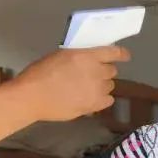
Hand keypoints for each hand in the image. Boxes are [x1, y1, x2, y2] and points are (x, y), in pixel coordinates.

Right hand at [10, 47, 128, 121]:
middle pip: (111, 71)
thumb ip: (79, 57)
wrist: (32, 96)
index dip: (121, 54)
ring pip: (109, 86)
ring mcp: (96, 90)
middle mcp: (96, 72)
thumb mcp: (61, 55)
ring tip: (87, 89)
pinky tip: (91, 99)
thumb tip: (88, 60)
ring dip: (101, 85)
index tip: (125, 56)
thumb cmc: (40, 72)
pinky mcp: (93, 105)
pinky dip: (101, 99)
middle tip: (91, 75)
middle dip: (104, 71)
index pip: (114, 53)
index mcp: (88, 56)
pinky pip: (108, 101)